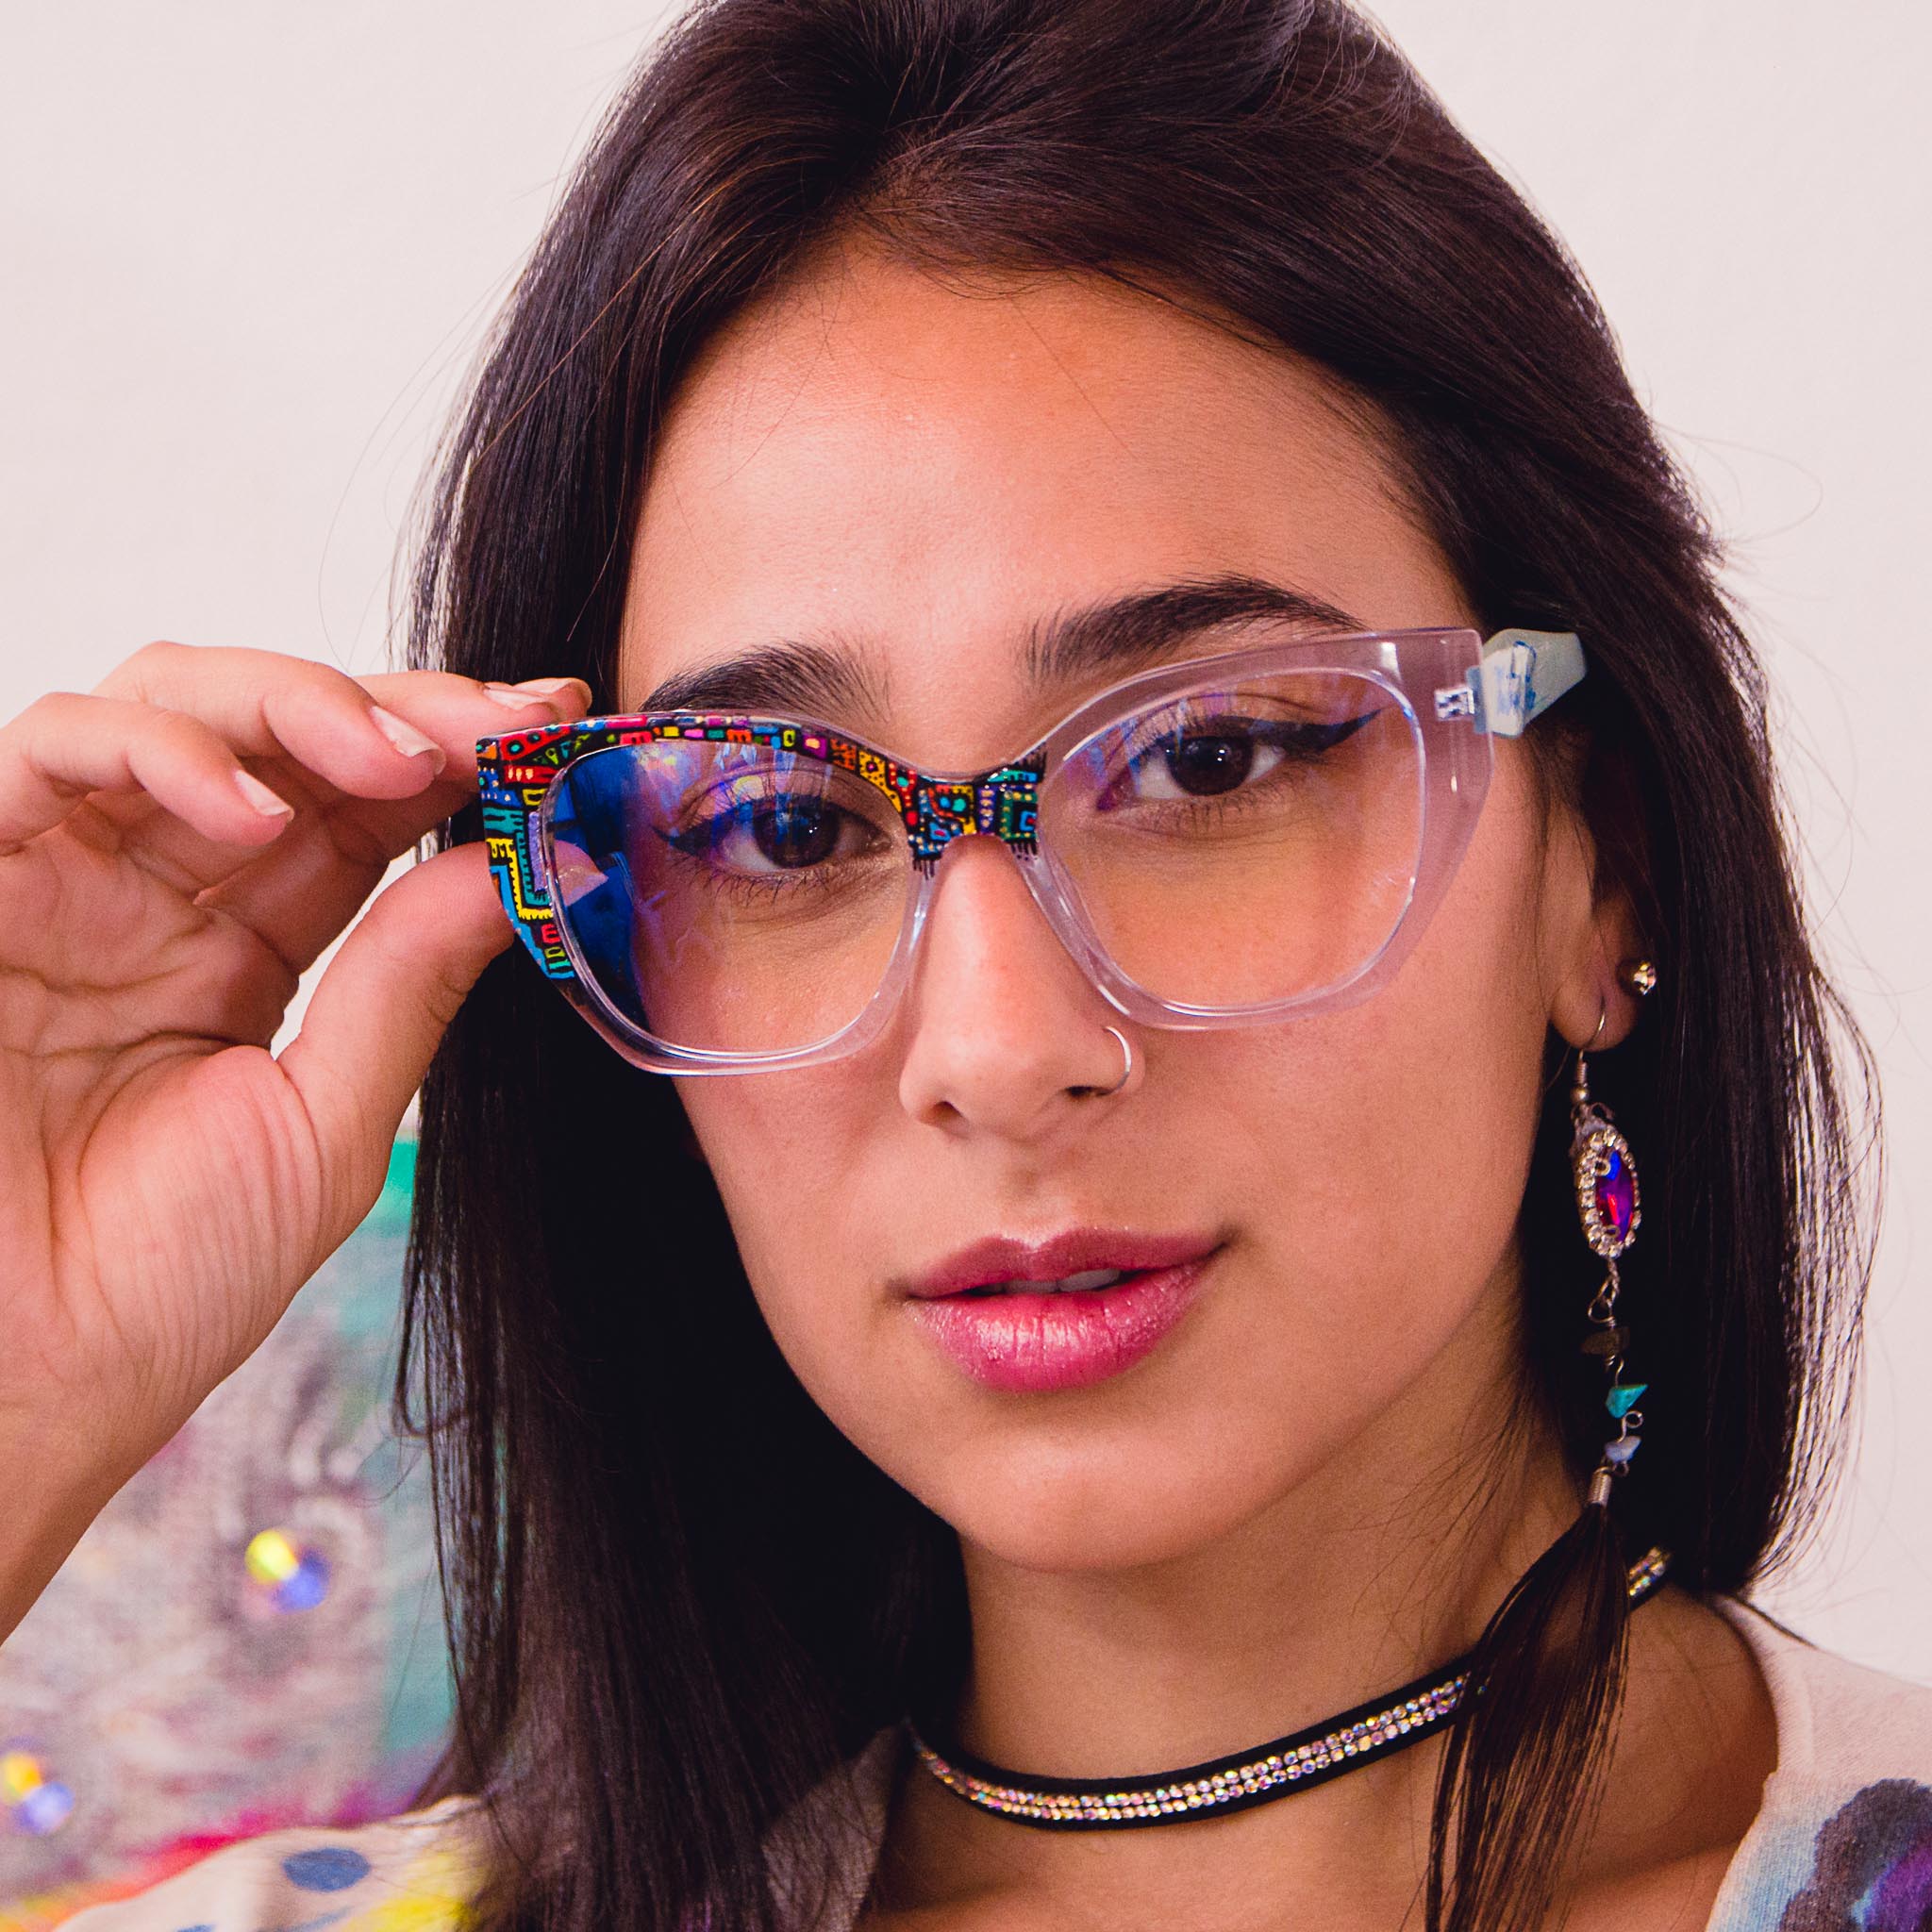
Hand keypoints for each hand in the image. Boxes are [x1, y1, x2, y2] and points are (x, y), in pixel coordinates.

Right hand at [0, 641, 584, 1633]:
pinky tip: (256, 813)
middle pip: (282, 730)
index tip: (554, 732)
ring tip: (399, 761)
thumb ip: (405, 983)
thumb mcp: (323, 1124)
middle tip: (504, 726)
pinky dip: (164, 751)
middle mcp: (160, 892)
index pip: (360, 806)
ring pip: (175, 701)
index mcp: (248, 946)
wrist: (16, 1386)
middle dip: (402, 709)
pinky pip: (54, 748)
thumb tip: (514, 865)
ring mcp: (66, 876)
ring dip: (299, 704)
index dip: (455, 753)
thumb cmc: (155, 1284)